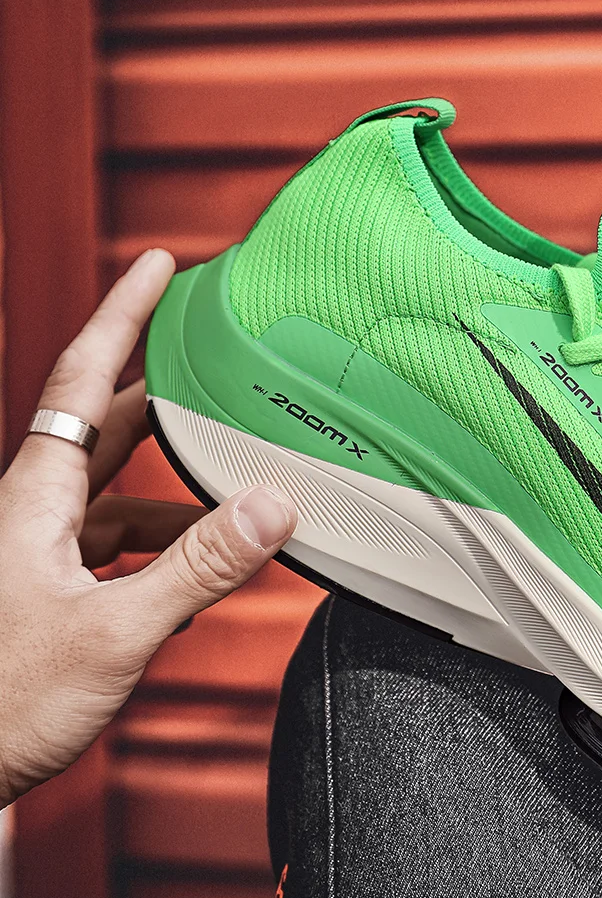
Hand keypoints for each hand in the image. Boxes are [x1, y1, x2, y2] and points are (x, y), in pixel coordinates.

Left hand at [0, 249, 296, 806]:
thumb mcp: (112, 633)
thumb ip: (198, 567)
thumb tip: (272, 505)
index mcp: (35, 498)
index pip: (84, 380)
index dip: (122, 314)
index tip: (158, 264)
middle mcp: (33, 512)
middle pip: (108, 426)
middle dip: (169, 391)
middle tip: (220, 364)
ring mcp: (37, 552)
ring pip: (116, 490)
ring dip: (176, 485)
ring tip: (236, 486)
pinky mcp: (47, 590)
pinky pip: (114, 543)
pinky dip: (162, 544)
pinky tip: (196, 571)